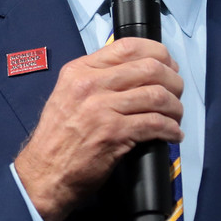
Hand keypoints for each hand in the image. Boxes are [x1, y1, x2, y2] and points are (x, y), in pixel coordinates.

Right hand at [14, 38, 183, 220]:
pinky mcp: (113, 134)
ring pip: (156, 95)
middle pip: (149, 68)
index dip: (158, 53)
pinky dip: (171, 129)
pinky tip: (173, 135)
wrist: (43, 174)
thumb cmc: (58, 139)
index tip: (168, 66)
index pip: (128, 46)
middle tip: (177, 93)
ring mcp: (102, 108)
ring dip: (175, 107)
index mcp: (80, 70)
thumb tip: (134, 72)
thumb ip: (96, 80)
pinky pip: (155, 123)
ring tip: (176, 117)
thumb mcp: (68, 95)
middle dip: (173, 81)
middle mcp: (90, 84)